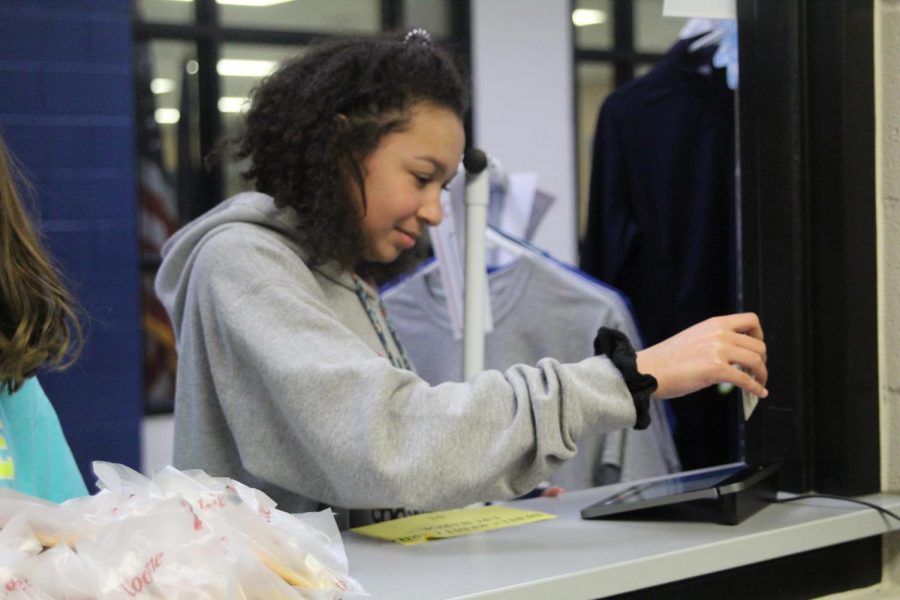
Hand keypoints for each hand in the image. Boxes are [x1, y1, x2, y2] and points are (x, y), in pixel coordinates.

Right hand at [635, 312, 767, 399]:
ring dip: (762, 375)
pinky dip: (756, 388)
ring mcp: (718, 350)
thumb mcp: (694, 338)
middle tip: (756, 372)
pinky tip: (757, 394)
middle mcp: (719, 333)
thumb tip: (735, 355)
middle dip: (762, 361)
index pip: (751, 320)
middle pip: (758, 345)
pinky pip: (746, 380)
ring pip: (756, 361)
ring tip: (758, 384)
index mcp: (714, 324)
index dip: (760, 335)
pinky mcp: (716, 369)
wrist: (648, 370)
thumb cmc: (667, 359)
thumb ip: (715, 340)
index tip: (756, 349)